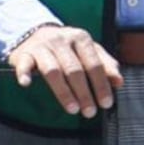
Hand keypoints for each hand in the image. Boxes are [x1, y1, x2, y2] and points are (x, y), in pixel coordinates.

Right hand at [5, 23, 120, 117]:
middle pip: (74, 69)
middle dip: (84, 93)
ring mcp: (42, 46)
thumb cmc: (67, 47)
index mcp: (80, 38)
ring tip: (73, 108)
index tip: (106, 103)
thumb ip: (105, 65)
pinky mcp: (25, 54)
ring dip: (63, 91)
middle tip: (90, 112)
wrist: (36, 32)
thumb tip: (119, 82)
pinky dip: (24, 74)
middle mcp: (61, 40)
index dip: (101, 84)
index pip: (94, 63)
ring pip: (53, 70)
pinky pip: (24, 64)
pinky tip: (26, 84)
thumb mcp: (88, 51)